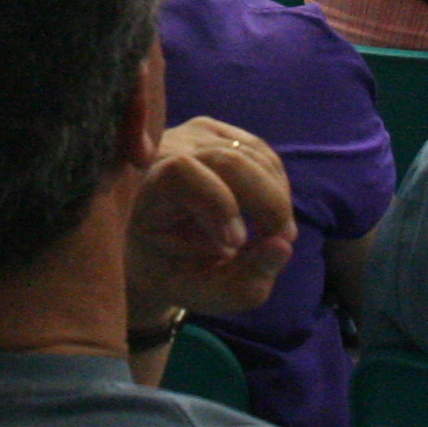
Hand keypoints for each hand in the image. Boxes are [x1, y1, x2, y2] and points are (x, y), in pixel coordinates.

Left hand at [130, 119, 295, 321]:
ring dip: (276, 197)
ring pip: (253, 155)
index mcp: (143, 189)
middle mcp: (163, 150)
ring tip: (275, 235)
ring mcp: (191, 134)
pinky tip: (270, 214)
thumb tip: (283, 246)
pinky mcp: (216, 132)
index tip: (237, 244)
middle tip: (280, 242)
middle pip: (229, 159)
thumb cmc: (171, 273)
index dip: (219, 205)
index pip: (181, 173)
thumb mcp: (201, 294)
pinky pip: (260, 151)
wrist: (153, 248)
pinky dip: (276, 184)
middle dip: (268, 203)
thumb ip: (242, 283)